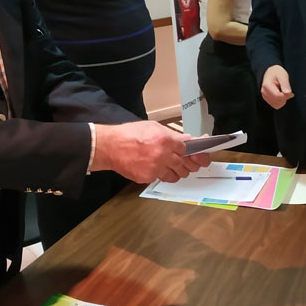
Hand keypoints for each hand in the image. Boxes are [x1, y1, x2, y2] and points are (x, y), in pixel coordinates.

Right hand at [92, 121, 210, 183]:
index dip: (191, 151)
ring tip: (172, 167)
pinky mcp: (148, 177)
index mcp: (165, 140)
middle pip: (185, 164)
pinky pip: (161, 178)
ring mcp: (156, 168)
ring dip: (177, 172)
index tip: (196, 154)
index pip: (188, 149)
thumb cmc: (129, 134)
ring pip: (176, 175)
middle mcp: (163, 155)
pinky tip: (155, 168)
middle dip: (188, 164)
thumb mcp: (152, 127)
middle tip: (189, 163)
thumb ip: (171, 135)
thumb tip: (186, 140)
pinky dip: (161, 174)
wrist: (110, 146)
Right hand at [260, 65, 293, 108]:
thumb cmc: (277, 73)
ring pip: (277, 105)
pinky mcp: (267, 99)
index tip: (291, 92)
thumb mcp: (283, 75)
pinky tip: (281, 95)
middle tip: (287, 91)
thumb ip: (285, 83)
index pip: (277, 96)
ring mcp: (264, 96)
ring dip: (283, 100)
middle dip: (285, 98)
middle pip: (277, 101)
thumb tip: (288, 92)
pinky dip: (280, 102)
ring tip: (283, 92)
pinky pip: (276, 105)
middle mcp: (264, 92)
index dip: (286, 95)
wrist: (271, 73)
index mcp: (267, 85)